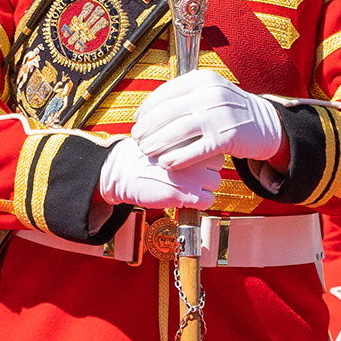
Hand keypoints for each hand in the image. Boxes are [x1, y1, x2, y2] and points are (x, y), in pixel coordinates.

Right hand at [98, 140, 221, 212]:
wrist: (123, 171)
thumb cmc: (143, 156)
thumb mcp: (166, 137)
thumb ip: (187, 140)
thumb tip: (208, 146)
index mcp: (189, 137)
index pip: (213, 146)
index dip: (204, 156)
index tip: (192, 161)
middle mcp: (195, 154)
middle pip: (217, 165)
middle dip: (206, 170)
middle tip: (188, 174)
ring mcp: (193, 174)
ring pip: (215, 183)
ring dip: (203, 187)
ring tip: (184, 186)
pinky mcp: (188, 193)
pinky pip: (208, 201)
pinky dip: (199, 203)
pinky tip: (184, 197)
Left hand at [125, 72, 281, 171]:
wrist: (266, 123)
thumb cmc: (230, 110)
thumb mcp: (210, 92)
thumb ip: (185, 95)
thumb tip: (150, 107)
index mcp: (203, 79)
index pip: (166, 92)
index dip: (147, 107)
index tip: (137, 119)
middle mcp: (210, 94)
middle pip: (168, 112)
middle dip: (148, 127)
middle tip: (137, 138)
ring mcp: (218, 116)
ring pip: (177, 131)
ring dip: (157, 143)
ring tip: (146, 150)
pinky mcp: (225, 138)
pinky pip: (193, 150)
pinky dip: (176, 158)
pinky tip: (165, 163)